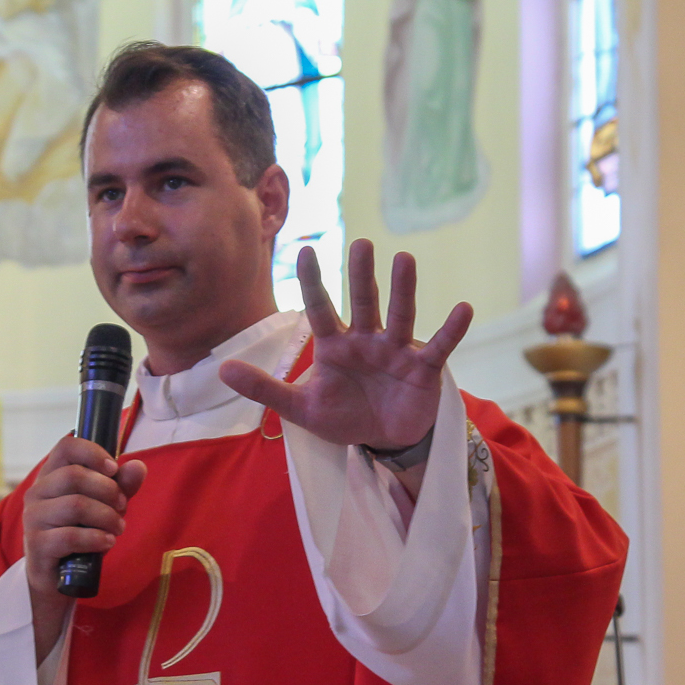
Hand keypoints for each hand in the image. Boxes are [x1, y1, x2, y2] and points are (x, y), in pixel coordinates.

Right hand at [21, 435, 148, 659]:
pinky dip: (96, 538)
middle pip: (74, 476)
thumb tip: (138, 466)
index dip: (93, 452)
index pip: (66, 446)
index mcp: (51, 475)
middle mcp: (37, 492)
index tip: (113, 469)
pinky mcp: (37, 545)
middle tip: (122, 506)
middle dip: (108, 490)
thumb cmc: (81, 534)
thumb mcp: (104, 507)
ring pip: (75, 505)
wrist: (59, 577)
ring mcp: (33, 519)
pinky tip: (107, 542)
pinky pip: (70, 536)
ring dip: (106, 516)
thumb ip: (121, 486)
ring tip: (118, 528)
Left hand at [218, 239, 472, 451]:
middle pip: (362, 303)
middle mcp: (366, 340)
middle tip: (361, 243)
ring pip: (399, 315)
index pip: (320, 309)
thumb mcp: (299, 408)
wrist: (382, 441)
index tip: (306, 249)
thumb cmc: (343, 416)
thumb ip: (264, 387)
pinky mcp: (424, 369)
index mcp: (334, 346)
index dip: (313, 282)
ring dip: (402, 289)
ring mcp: (396, 351)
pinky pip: (440, 346)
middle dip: (361, 275)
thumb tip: (221, 368)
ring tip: (404, 259)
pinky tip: (463, 308)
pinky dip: (451, 330)